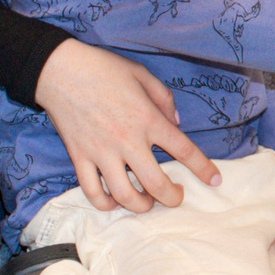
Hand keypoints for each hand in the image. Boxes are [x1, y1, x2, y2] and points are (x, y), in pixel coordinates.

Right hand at [32, 39, 221, 213]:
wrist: (60, 70)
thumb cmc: (103, 69)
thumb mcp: (142, 75)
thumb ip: (164, 98)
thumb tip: (175, 122)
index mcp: (148, 119)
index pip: (184, 150)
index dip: (203, 169)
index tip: (214, 180)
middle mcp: (128, 141)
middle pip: (156, 184)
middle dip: (172, 198)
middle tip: (176, 197)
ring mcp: (102, 152)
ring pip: (125, 195)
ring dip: (141, 206)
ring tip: (147, 202)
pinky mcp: (80, 158)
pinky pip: (92, 191)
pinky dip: (104, 203)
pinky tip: (114, 201)